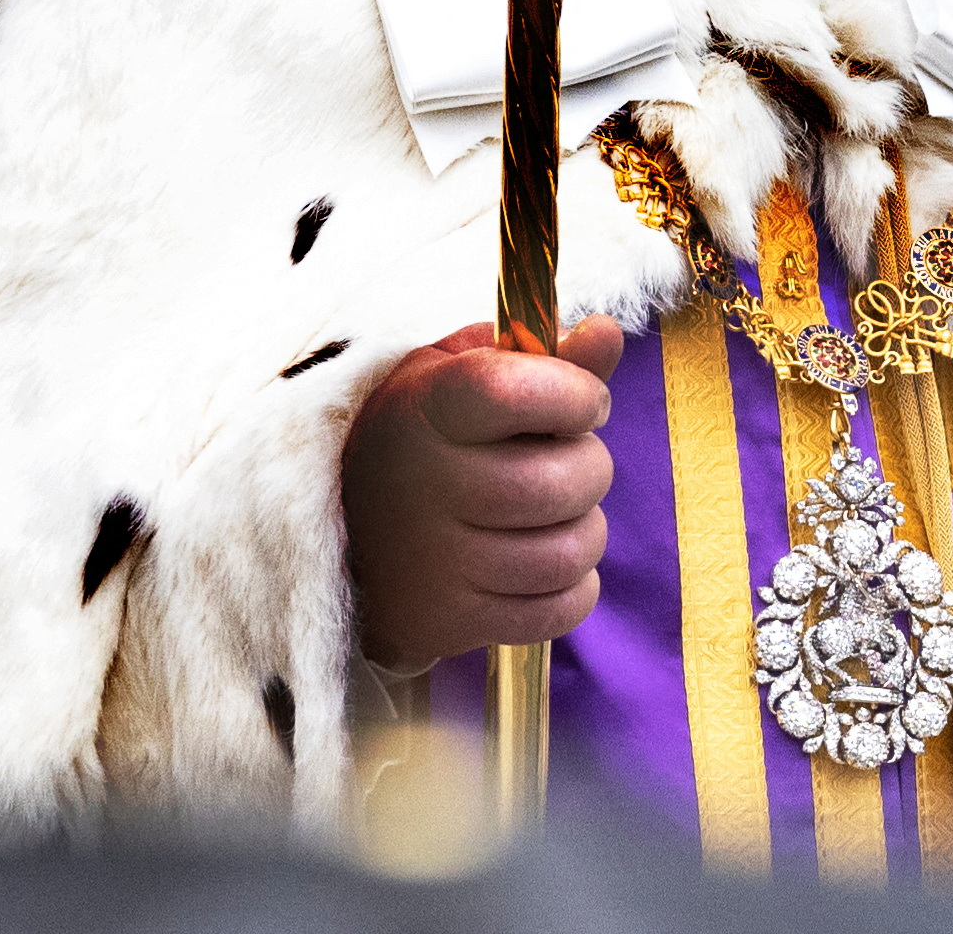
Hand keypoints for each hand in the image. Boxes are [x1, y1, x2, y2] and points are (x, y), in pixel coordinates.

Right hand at [342, 317, 626, 673]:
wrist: (344, 532)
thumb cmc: (424, 437)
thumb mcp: (460, 374)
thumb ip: (541, 354)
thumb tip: (608, 331)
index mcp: (430, 407)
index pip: (521, 391)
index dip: (576, 394)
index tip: (580, 399)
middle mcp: (430, 486)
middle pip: (565, 481)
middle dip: (589, 464)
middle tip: (561, 458)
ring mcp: (441, 562)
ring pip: (572, 552)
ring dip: (583, 529)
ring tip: (551, 513)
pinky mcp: (455, 622)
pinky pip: (561, 610)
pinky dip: (572, 588)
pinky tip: (541, 560)